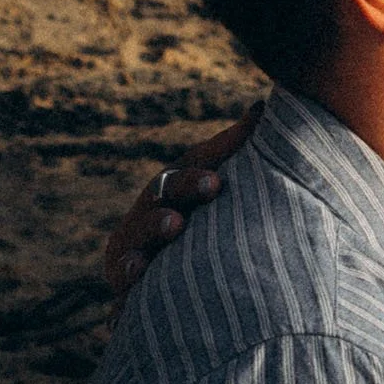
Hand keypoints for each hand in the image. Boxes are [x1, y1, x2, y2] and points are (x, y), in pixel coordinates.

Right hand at [102, 105, 258, 294]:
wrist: (171, 276)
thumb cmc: (202, 218)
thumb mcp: (215, 184)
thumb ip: (236, 148)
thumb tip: (260, 106)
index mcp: (180, 181)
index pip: (196, 163)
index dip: (213, 158)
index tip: (225, 170)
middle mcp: (154, 204)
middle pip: (168, 189)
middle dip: (188, 186)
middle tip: (212, 184)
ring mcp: (135, 237)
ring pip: (143, 228)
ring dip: (158, 224)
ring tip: (175, 223)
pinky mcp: (123, 271)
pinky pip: (124, 271)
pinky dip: (131, 269)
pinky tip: (140, 270)